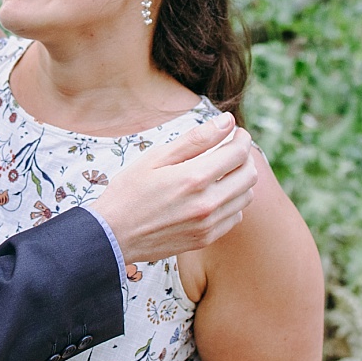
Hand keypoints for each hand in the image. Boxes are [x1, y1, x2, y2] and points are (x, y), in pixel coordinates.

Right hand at [92, 113, 257, 264]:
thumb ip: (196, 139)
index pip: (238, 153)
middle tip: (229, 149)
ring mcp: (208, 225)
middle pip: (249, 175)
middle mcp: (206, 203)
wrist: (112, 235)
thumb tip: (228, 121)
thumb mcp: (156, 157)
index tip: (234, 132)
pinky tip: (212, 195)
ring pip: (246, 196)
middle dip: (245, 156)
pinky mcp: (205, 239)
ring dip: (240, 179)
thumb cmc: (129, 191)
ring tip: (220, 171)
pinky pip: (235, 217)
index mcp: (193, 178)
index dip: (241, 138)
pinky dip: (231, 202)